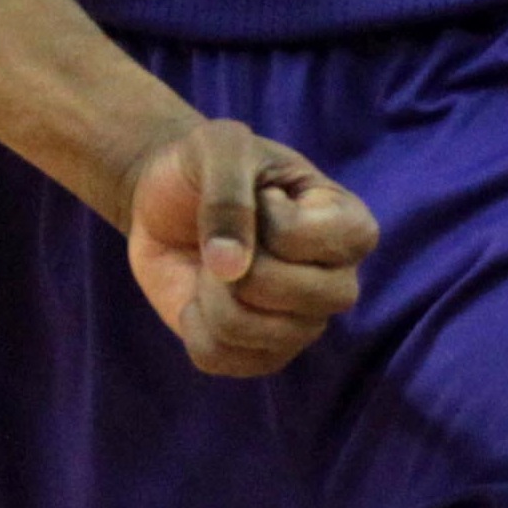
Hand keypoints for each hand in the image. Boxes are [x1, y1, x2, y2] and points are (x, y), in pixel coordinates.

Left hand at [118, 119, 371, 377]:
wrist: (160, 200)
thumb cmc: (204, 166)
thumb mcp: (218, 147)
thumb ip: (229, 192)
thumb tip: (231, 270)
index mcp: (347, 223)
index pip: (336, 241)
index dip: (281, 223)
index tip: (262, 197)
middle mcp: (336, 280)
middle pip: (308, 298)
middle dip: (244, 266)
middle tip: (225, 240)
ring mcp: (300, 323)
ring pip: (258, 334)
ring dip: (211, 295)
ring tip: (210, 268)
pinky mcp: (258, 353)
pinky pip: (224, 360)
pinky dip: (193, 326)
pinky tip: (198, 299)